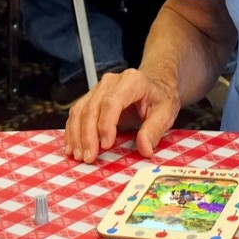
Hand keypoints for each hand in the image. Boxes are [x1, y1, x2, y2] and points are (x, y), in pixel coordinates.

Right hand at [64, 68, 180, 162]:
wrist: (155, 84)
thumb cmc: (160, 99)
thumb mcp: (166, 114)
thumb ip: (154, 130)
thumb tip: (145, 149)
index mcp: (132, 81)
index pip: (112, 101)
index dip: (105, 124)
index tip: (106, 145)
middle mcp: (111, 81)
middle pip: (92, 107)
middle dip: (88, 134)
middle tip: (89, 157)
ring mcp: (99, 87)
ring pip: (80, 109)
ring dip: (76, 134)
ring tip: (78, 155)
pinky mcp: (91, 96)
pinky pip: (77, 112)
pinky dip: (72, 130)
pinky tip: (72, 146)